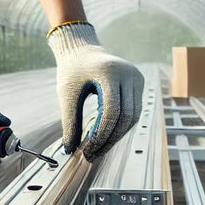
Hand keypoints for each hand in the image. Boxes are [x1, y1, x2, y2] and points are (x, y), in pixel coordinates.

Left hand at [47, 21, 143, 160]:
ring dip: (116, 136)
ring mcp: (137, 78)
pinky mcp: (138, 83)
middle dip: (109, 140)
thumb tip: (69, 150)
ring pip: (133, 116)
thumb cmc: (71, 70)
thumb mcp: (66, 94)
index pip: (112, 111)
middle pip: (126, 116)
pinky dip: (120, 126)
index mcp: (110, 72)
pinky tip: (105, 137)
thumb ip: (69, 121)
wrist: (82, 49)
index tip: (86, 151)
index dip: (101, 135)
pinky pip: (133, 111)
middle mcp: (129, 74)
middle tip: (91, 155)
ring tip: (97, 149)